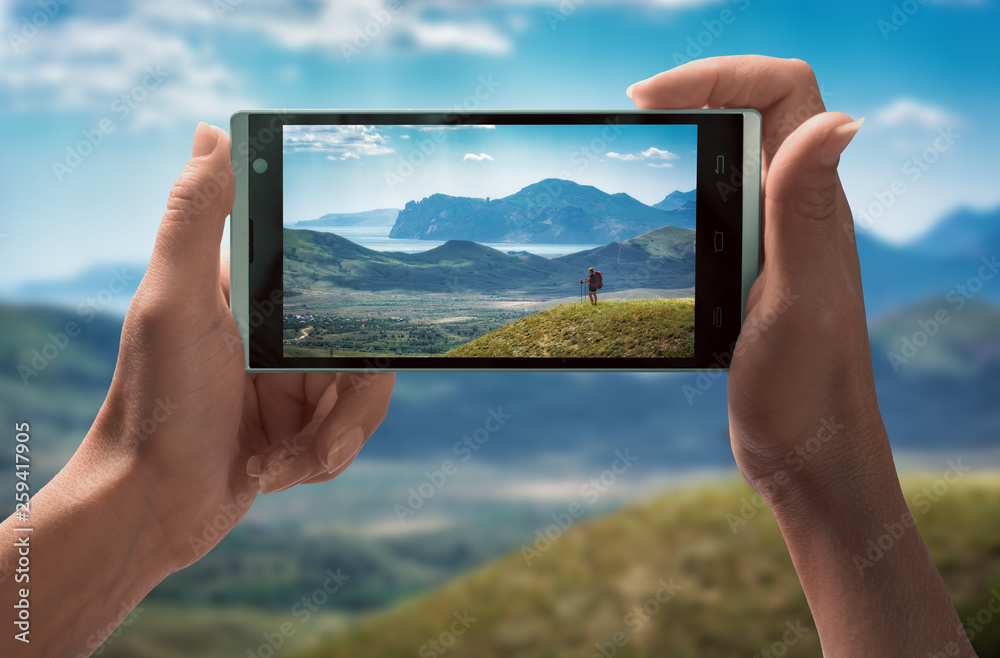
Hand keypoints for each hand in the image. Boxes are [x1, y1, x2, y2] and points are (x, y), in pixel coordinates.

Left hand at [86, 123, 394, 571]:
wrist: (149, 511)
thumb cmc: (155, 404)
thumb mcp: (174, 304)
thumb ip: (195, 218)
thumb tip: (212, 131)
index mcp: (250, 295)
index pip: (333, 277)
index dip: (362, 299)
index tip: (375, 322)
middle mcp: (274, 335)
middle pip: (364, 347)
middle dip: (348, 404)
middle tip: (317, 435)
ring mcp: (288, 385)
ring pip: (363, 397)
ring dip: (334, 440)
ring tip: (290, 463)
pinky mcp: (296, 430)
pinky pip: (344, 436)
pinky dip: (319, 460)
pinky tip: (274, 475)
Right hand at [629, 57, 878, 497]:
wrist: (807, 453)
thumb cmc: (807, 388)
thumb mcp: (799, 298)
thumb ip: (806, 210)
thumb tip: (837, 119)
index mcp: (814, 204)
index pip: (783, 90)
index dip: (717, 74)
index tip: (648, 100)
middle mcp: (797, 209)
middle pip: (754, 109)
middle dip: (693, 93)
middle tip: (631, 117)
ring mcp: (773, 237)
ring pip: (734, 157)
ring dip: (685, 141)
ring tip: (630, 154)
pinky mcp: (750, 268)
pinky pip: (719, 205)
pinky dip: (680, 193)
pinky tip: (647, 224)